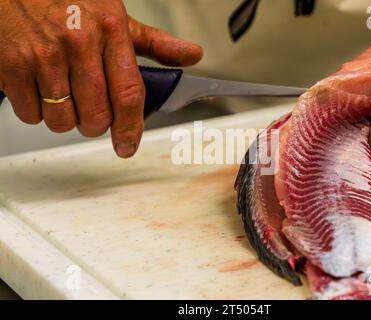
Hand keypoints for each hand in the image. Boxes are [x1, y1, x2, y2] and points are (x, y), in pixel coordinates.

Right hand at [0, 0, 202, 157]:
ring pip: (62, 120)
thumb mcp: (117, 16)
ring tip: (65, 95)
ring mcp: (43, 55)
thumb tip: (191, 55)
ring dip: (66, 119)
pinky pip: (30, 114)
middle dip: (96, 125)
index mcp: (111, 31)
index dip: (131, 128)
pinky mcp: (12, 65)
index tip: (128, 146)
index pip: (128, 93)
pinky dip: (37, 111)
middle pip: (95, 116)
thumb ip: (155, 43)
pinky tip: (41, 89)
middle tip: (93, 111)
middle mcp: (78, 43)